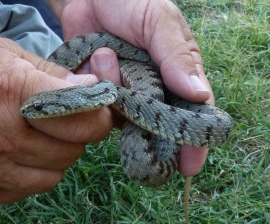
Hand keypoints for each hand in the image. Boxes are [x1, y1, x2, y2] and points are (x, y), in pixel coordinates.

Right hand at [0, 30, 113, 203]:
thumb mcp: (6, 54)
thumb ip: (52, 73)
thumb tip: (90, 89)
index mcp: (9, 92)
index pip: (83, 118)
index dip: (99, 114)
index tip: (97, 108)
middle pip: (73, 149)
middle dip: (77, 134)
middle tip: (63, 119)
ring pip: (54, 174)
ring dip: (56, 155)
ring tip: (38, 134)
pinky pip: (27, 188)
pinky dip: (32, 172)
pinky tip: (18, 151)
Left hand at [49, 0, 213, 175]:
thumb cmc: (131, 4)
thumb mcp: (160, 22)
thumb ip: (177, 55)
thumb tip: (199, 94)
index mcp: (177, 75)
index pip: (192, 113)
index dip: (193, 141)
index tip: (190, 165)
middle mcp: (153, 91)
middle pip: (156, 125)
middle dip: (148, 131)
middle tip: (137, 126)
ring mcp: (125, 95)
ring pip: (124, 116)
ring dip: (114, 88)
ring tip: (105, 51)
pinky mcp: (101, 94)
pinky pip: (100, 105)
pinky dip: (96, 85)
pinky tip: (94, 57)